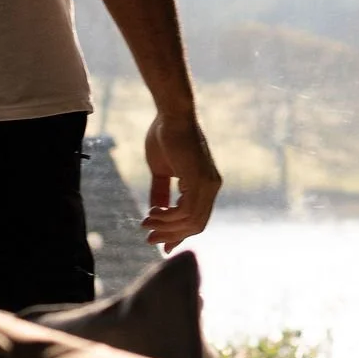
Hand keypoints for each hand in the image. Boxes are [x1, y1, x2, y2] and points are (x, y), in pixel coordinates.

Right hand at [142, 111, 220, 252]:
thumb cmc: (164, 136)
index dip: (178, 234)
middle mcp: (212, 186)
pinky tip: (153, 213)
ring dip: (166, 227)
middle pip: (197, 226)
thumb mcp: (161, 172)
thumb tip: (154, 214)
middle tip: (149, 238)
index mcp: (206, 184)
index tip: (159, 243)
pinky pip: (186, 211)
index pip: (197, 219)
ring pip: (192, 222)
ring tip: (146, 223)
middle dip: (171, 235)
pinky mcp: (200, 179)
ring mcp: (209, 183)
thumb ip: (160, 193)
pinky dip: (168, 217)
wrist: (170, 114)